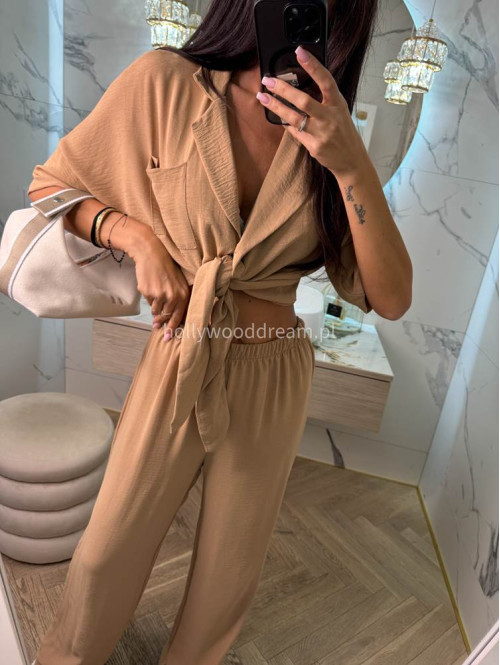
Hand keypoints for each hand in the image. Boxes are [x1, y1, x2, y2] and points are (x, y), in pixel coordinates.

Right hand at [131, 234, 191, 339]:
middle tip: (156, 326)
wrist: (152, 253)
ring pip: (156, 311)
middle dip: (160, 322)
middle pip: (166, 316)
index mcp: (183, 294)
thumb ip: (178, 300)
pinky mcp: (148, 292)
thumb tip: (172, 319)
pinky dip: (149, 298)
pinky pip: (148, 302)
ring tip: (155, 295)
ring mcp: (160, 295)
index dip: (173, 328)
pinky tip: (151, 288)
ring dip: (154, 307)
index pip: (179, 316)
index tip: (168, 337)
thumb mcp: (178, 283)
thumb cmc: (166, 269)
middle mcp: (173, 297)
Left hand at [257, 45, 370, 178]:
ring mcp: (321, 133)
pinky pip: (295, 132)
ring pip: (294, 117)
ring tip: (262, 97)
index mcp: (338, 104)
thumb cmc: (343, 133)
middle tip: (268, 80)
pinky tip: (278, 117)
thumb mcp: (339, 112)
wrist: (351, 160)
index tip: (300, 52)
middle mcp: (330, 117)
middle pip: (303, 100)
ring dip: (276, 106)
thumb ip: (324, 100)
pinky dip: (286, 124)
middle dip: (283, 89)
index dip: (313, 65)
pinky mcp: (314, 146)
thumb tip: (300, 88)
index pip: (326, 81)